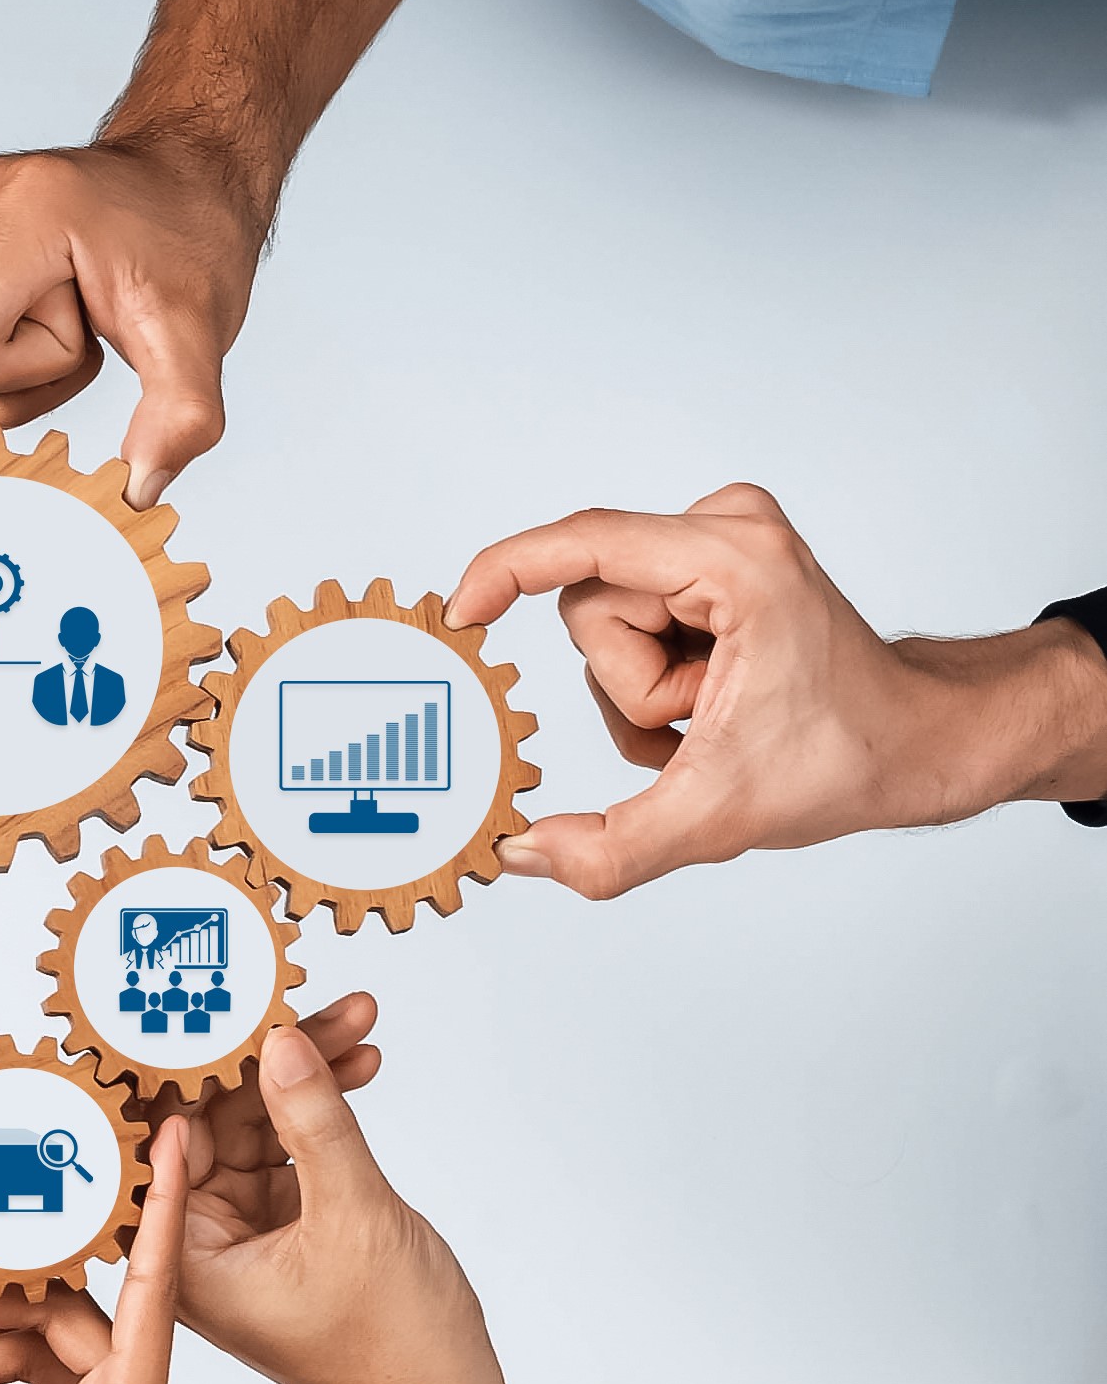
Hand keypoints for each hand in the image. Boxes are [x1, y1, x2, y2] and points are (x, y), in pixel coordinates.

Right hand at [0, 137, 262, 501]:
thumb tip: (143, 489)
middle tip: (96, 325)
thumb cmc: (189, 233)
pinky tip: (55, 300)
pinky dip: (10, 337)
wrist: (186, 172)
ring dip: (25, 355)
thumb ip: (181, 412)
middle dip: (35, 367)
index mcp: (27, 217)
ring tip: (81, 307)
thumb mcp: (201, 327)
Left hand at [180, 1017, 665, 1383]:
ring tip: (355, 1017)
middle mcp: (193, 1248)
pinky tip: (358, 1063)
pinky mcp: (280, 1235)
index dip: (187, 1060)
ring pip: (252, 1129)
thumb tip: (278, 1037)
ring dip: (299, 1074)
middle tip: (301, 996)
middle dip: (256, 1057)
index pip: (160, 1137)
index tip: (212, 995)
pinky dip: (318, 1112)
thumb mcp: (354, 1214)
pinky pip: (285, 1153)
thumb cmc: (393, 1352)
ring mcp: (236, 1240)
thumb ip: (313, 1117)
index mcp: (181, 1258)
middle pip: (205, 1122)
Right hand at [448, 483, 1106, 898]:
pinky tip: (711, 703)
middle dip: (629, 686)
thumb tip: (521, 853)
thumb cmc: (852, 753)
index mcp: (735, 562)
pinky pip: (626, 620)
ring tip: (713, 715)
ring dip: (641, 691)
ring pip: (603, 621)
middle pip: (590, 607)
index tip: (462, 614)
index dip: (506, 572)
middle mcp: (725, 530)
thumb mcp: (721, 817)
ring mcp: (719, 540)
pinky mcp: (711, 561)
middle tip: (703, 721)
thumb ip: (611, 848)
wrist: (922, 738)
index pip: (585, 544)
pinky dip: (653, 680)